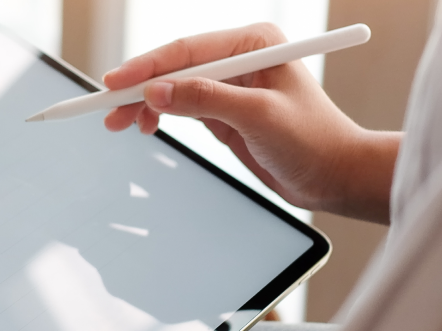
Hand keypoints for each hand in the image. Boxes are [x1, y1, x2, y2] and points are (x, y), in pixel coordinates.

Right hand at [103, 23, 398, 223]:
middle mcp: (241, 56)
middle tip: (107, 109)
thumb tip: (156, 92)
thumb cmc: (313, 141)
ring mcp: (231, 84)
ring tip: (119, 124)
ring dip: (145, 105)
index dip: (147, 67)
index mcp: (254, 42)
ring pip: (174, 88)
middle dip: (139, 88)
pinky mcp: (225, 111)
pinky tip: (143, 126)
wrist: (334, 177)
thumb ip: (206, 100)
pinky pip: (182, 107)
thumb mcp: (258, 118)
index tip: (114, 83)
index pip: (188, 50)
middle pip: (175, 66)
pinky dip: (160, 116)